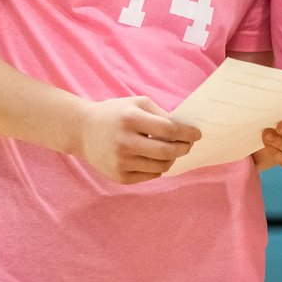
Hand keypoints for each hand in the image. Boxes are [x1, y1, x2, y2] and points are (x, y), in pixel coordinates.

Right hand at [77, 96, 200, 184]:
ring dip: (172, 158)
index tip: (197, 134)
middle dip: (184, 148)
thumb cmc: (115, 114)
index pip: (168, 129)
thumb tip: (185, 129)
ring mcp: (121, 162)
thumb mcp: (137, 104)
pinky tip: (154, 158)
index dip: (187, 133)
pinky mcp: (119, 177)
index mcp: (130, 119)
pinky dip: (158, 167)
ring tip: (171, 150)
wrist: (83, 131)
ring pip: (161, 166)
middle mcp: (124, 142)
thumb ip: (161, 114)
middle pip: (167, 151)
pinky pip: (150, 175)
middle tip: (189, 144)